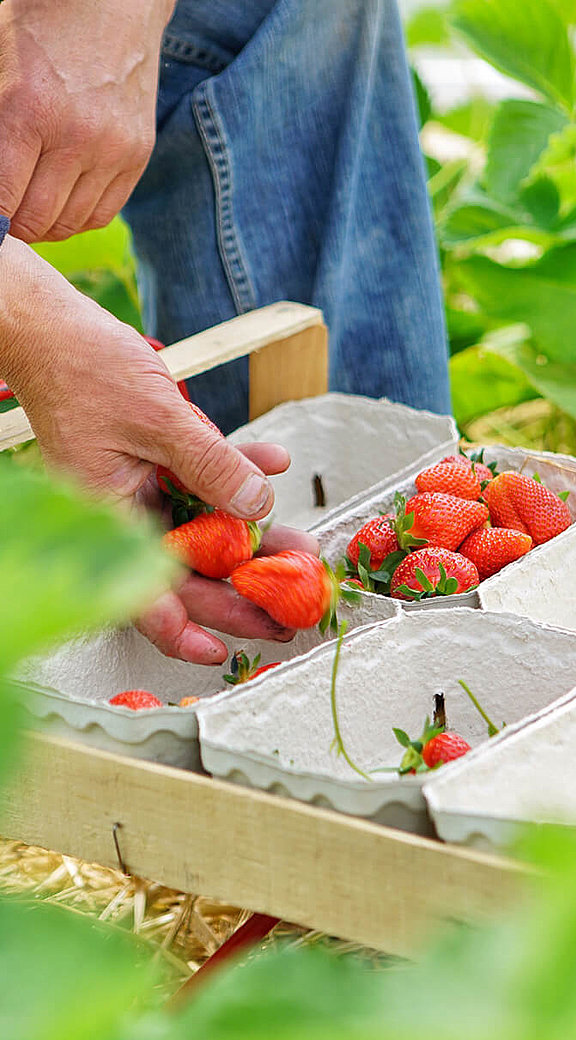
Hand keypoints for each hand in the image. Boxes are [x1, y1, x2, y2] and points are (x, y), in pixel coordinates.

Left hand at [0, 0, 173, 241]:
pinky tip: (62, 201)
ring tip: (32, 209)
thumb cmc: (38, 28)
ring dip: (46, 224)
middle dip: (16, 225)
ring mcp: (113, 149)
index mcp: (30, 111)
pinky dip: (77, 217)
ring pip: (71, 223)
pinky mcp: (137, 155)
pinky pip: (102, 213)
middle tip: (7, 217)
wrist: (109, 2)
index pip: (4, 202)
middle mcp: (78, 136)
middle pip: (37, 220)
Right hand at [1, 237, 316, 661]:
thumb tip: (256, 507)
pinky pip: (202, 481)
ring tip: (298, 547)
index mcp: (109, 518)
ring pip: (203, 530)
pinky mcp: (155, 463)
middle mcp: (124, 514)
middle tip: (292, 608)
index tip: (227, 653)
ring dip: (252, 536)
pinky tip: (270, 465)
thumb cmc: (82, 368)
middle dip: (243, 590)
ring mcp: (140, 490)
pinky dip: (237, 473)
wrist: (56, 327)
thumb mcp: (159, 419)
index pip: (145, 597)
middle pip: (188, 571)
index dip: (186, 634)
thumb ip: (212, 465)